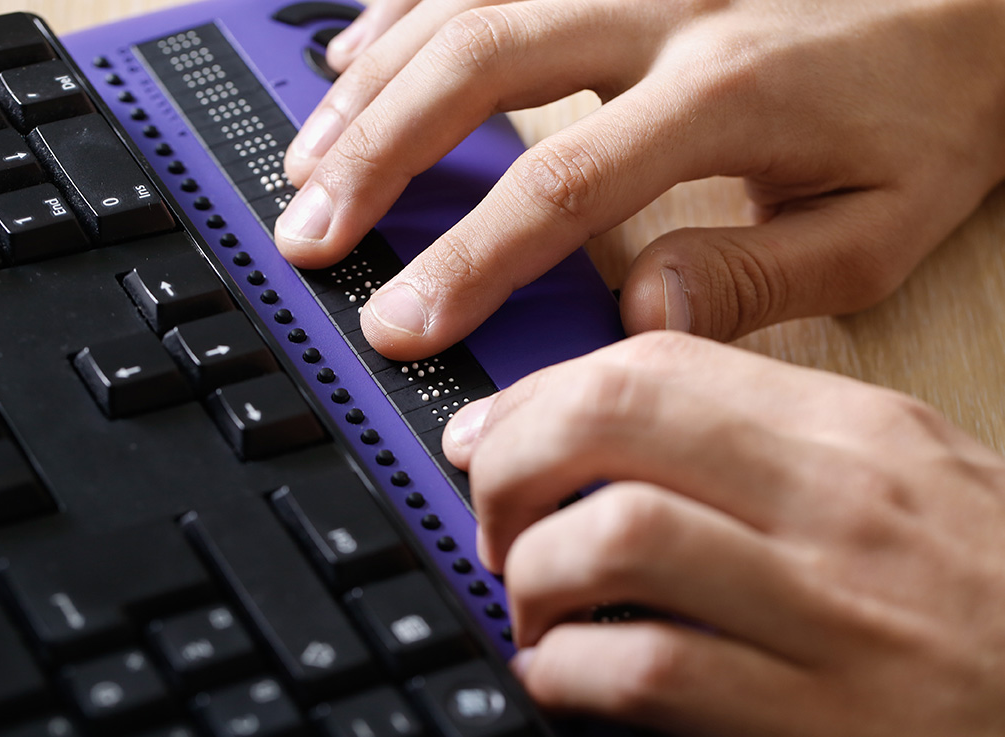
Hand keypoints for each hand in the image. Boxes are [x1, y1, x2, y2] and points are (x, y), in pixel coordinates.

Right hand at [273, 0, 1004, 359]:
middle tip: (312, 235)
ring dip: (373, 90)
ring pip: (465, 8)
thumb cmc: (929, 111)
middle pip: (478, 69)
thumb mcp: (878, 225)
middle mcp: (663, 10)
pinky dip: (405, 10)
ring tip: (307, 164)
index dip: (468, 261)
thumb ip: (757, 277)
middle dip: (378, 161)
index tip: (403, 321)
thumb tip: (640, 316)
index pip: (561, 186)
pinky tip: (356, 56)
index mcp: (723, 93)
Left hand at [441, 332, 1004, 735]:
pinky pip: (648, 672)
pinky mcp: (820, 720)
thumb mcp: (895, 476)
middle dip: (511, 465)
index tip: (492, 435)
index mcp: (848, 432)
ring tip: (532, 602)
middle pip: (612, 422)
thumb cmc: (984, 588)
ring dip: (533, 572)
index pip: (653, 363)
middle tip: (494, 517)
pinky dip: (570, 672)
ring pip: (613, 538)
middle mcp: (835, 504)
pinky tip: (566, 676)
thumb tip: (607, 433)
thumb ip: (759, 444)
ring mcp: (830, 614)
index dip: (539, 395)